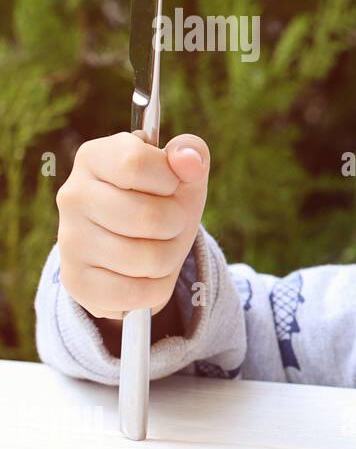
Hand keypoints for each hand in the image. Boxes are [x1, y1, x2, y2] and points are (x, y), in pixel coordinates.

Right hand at [55, 131, 209, 320]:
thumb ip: (191, 154)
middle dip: (176, 224)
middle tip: (167, 222)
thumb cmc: (160, 201)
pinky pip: (140, 294)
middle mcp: (72, 196)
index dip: (169, 179)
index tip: (168, 185)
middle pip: (150, 218)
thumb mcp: (182, 174)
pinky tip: (142, 274)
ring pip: (151, 259)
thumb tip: (190, 160)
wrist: (137, 248)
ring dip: (169, 257)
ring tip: (155, 246)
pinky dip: (156, 288)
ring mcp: (69, 241)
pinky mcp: (77, 282)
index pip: (135, 163)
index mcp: (95, 157)